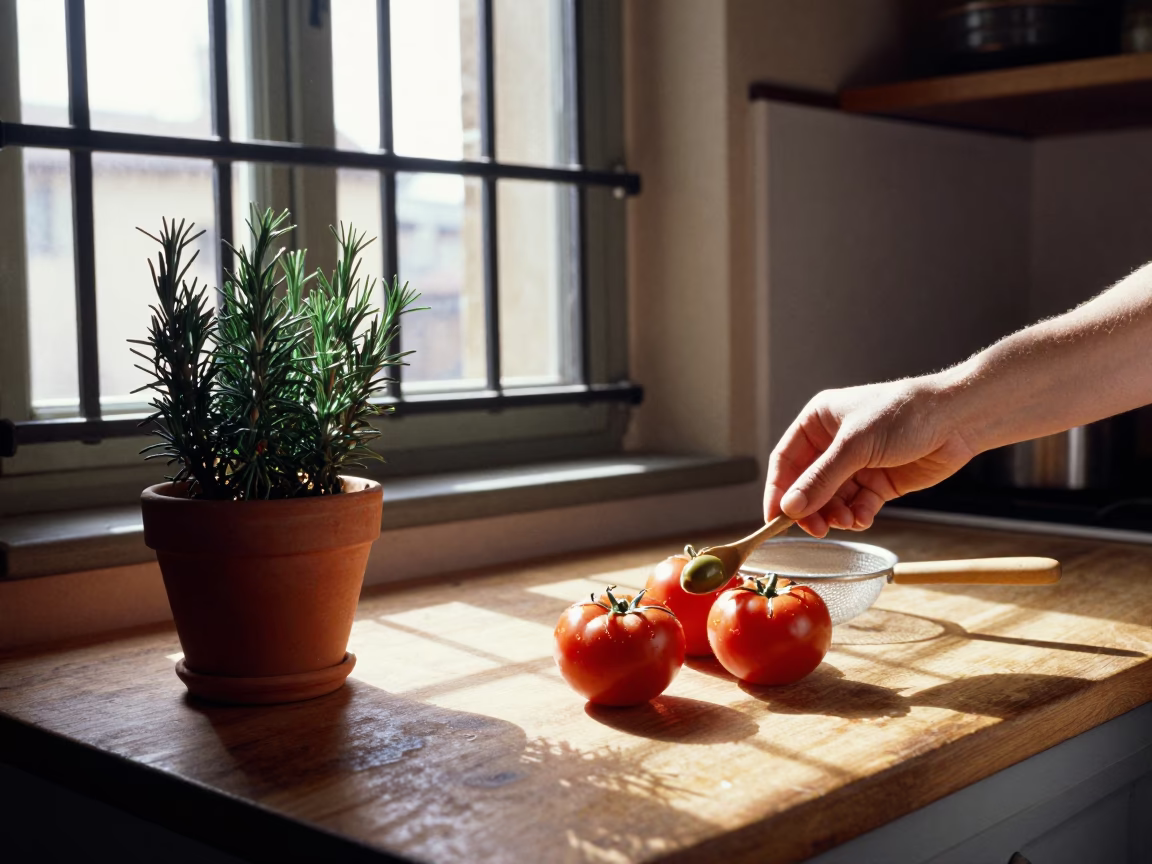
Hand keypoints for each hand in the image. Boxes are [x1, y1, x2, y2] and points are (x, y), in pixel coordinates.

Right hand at [764, 377, 977, 536]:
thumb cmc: (904, 413)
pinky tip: (862, 518)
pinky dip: (856, 516)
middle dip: (810, 508)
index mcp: (818, 422)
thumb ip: (821, 479)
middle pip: (807, 485)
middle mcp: (833, 444)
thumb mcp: (855, 445)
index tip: (774, 519)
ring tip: (845, 520)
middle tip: (814, 529)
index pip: (786, 460)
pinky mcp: (878, 482)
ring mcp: (856, 464)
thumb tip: (790, 507)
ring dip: (834, 514)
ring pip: (831, 499)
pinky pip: (857, 506)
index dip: (778, 490)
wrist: (957, 419)